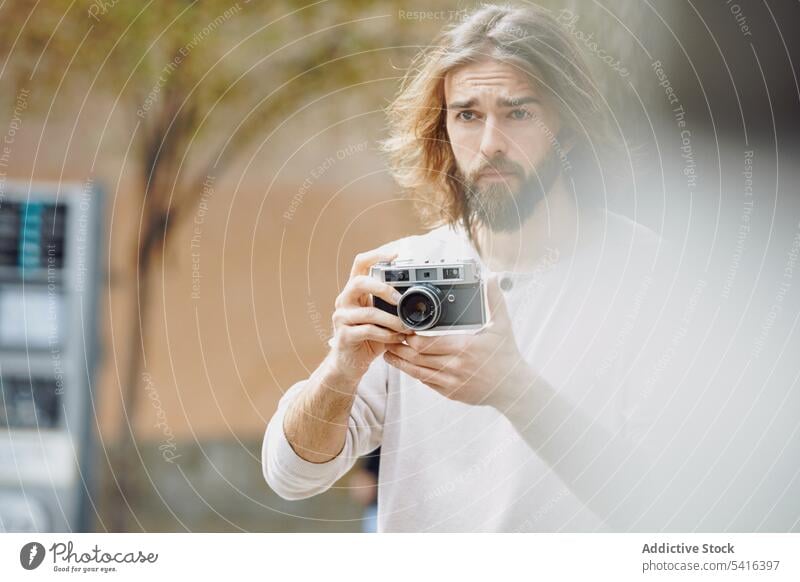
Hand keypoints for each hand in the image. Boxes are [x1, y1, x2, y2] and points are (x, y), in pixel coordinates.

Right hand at [328, 248, 413, 382]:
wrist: (349, 363)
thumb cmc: (367, 338)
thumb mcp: (380, 317)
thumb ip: (391, 305)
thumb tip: (418, 296)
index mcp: (354, 291)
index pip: (360, 264)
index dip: (376, 255)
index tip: (396, 255)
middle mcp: (344, 301)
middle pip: (359, 282)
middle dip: (383, 288)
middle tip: (401, 300)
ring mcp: (342, 318)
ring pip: (369, 312)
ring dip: (392, 320)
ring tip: (406, 327)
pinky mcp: (344, 336)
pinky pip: (368, 331)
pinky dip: (386, 335)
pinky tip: (396, 338)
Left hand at [383, 273, 534, 410]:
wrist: (513, 388)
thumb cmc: (506, 355)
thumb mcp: (503, 325)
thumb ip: (494, 300)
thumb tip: (492, 276)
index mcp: (465, 347)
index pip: (427, 343)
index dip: (410, 336)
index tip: (402, 327)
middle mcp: (455, 366)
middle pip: (417, 356)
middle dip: (400, 346)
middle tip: (389, 336)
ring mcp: (452, 382)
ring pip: (417, 371)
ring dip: (401, 361)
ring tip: (388, 351)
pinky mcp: (450, 392)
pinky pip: (426, 382)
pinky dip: (413, 373)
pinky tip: (405, 365)